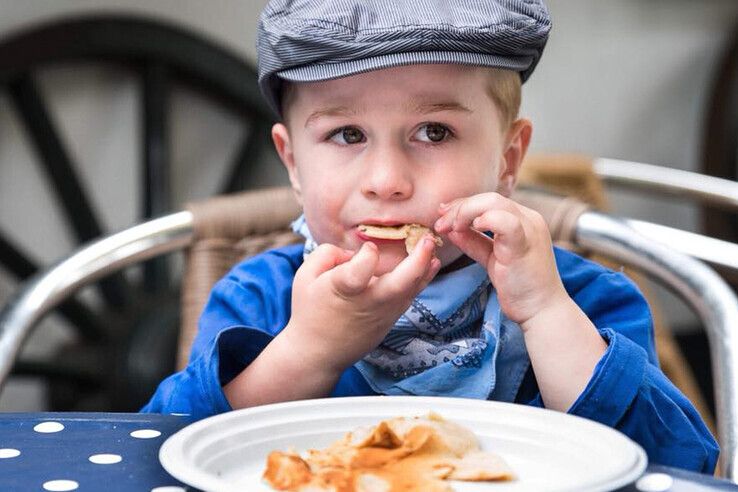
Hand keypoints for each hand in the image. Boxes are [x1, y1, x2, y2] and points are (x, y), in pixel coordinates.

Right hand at [284, 236, 440, 375]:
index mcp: (342, 290)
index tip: (369, 248)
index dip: (367, 256)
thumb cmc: (309, 311)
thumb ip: (327, 254)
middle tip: (426, 239)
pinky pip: (408, 298)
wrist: (317, 353)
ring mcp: (382, 315)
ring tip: (432, 248)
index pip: (360, 270)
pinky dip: (420, 281)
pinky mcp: (389, 322)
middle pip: (399, 284)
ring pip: (410, 291)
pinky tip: (430, 266)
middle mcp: (367, 303)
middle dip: (418, 260)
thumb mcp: (305, 276)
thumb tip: (353, 251)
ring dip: (425, 269)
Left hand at [434, 193, 567, 326]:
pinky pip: (505, 221)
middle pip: (488, 198)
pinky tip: (469, 228)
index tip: (442, 215)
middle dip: (459, 208)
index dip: (462, 205)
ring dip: (465, 212)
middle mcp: (529, 219)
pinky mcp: (524, 244)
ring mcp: (529, 229)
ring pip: (493, 203)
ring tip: (449, 227)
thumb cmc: (519, 286)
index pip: (489, 201)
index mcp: (523, 219)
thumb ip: (475, 242)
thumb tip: (452, 229)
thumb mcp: (492, 258)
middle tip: (440, 224)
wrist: (542, 310)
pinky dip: (485, 220)